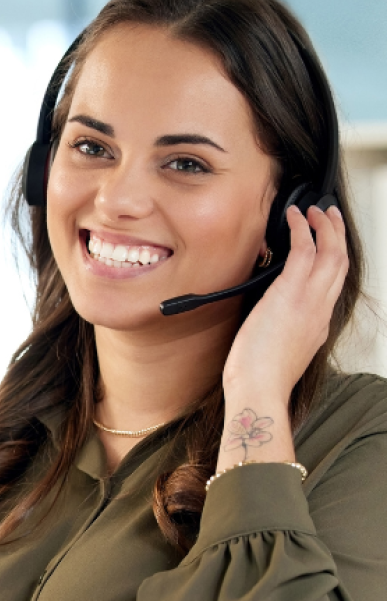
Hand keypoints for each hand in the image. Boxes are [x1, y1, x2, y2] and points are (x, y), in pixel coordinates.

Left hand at [222, 204, 348, 400]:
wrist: (260, 389)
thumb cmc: (261, 377)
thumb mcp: (283, 350)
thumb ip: (286, 330)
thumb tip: (273, 318)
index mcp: (318, 323)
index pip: (334, 283)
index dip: (334, 258)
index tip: (328, 245)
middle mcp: (320, 308)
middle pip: (340, 261)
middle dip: (337, 234)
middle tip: (329, 217)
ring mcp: (308, 299)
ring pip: (330, 251)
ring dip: (324, 226)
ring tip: (314, 211)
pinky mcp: (290, 293)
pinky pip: (304, 250)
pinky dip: (301, 230)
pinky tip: (295, 218)